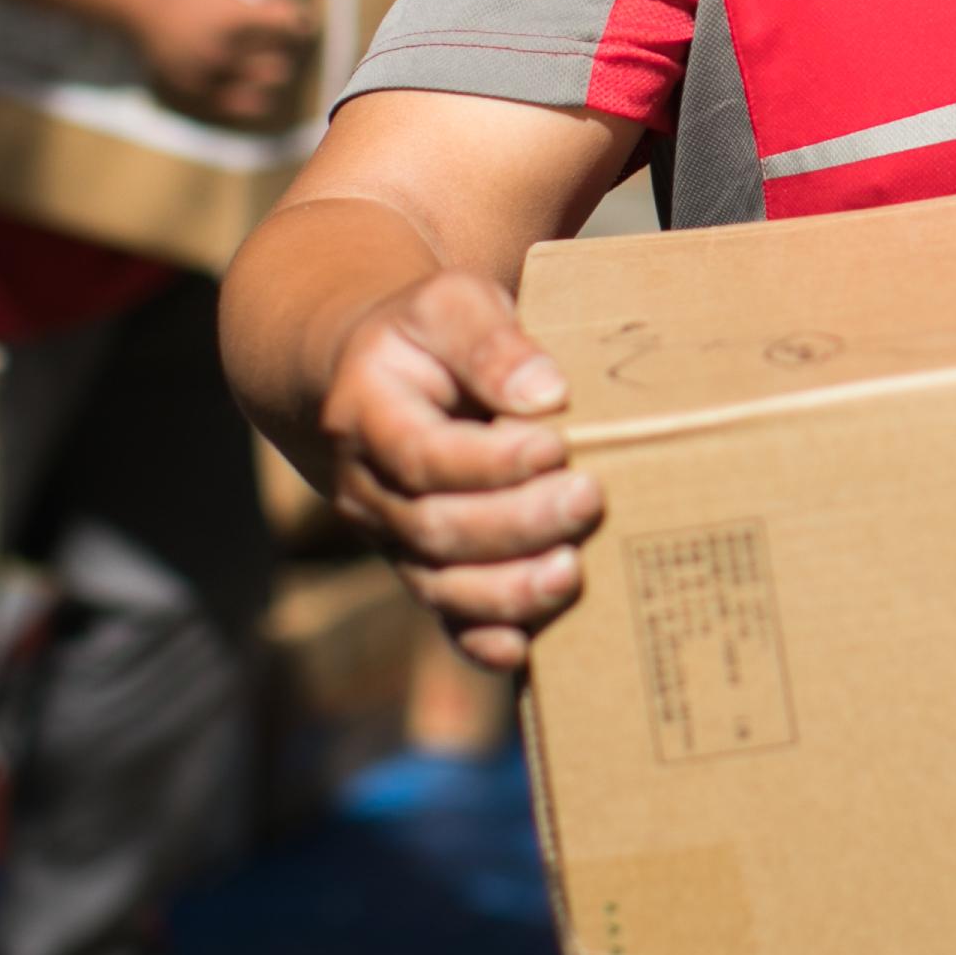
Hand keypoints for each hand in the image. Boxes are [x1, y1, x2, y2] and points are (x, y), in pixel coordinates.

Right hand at [127, 0, 315, 125]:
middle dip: (286, 39)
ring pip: (268, 79)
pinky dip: (257, 94)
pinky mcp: (196, 90)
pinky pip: (242, 105)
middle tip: (277, 27)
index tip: (289, 6)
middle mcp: (220, 48)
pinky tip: (255, 77)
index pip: (287, 21)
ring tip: (265, 49)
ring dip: (276, 64)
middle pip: (282, 51)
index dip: (296, 13)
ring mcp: (207, 73)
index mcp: (229, 13)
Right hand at [314, 269, 595, 669]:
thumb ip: (492, 342)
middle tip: (588, 499)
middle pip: (434, 527)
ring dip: (508, 589)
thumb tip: (548, 394)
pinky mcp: (420, 566)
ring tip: (572, 571)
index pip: (424, 455)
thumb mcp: (451, 305)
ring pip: (438, 584)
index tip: (555, 445)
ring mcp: (390, 536)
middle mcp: (368, 487)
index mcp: (367, 415)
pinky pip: (443, 618)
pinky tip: (526, 649)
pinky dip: (483, 642)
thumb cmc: (426, 335)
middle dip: (516, 523)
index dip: (490, 462)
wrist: (368, 374)